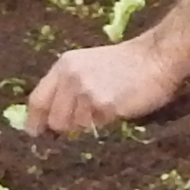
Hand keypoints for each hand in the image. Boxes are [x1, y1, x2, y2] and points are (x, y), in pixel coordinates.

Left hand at [25, 35, 183, 134]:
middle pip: (56, 120)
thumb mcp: (88, 65)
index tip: (34, 133)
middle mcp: (71, 78)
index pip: (38, 99)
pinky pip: (98, 126)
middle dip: (68, 125)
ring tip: (108, 105)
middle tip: (86, 118)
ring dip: (90, 122)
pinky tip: (118, 107)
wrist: (156, 57)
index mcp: (64, 66)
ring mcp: (87, 92)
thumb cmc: (125, 63)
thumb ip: (68, 86)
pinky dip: (106, 122)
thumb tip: (51, 118)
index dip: (34, 120)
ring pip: (77, 126)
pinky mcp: (105, 105)